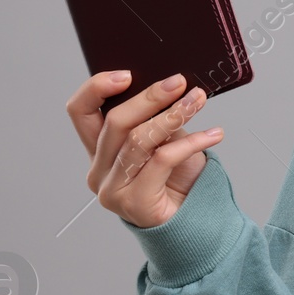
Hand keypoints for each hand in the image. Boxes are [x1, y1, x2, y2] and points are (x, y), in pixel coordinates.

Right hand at [66, 70, 223, 228]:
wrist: (193, 220)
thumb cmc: (177, 178)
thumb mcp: (164, 140)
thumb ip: (155, 119)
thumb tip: (169, 87)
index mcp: (98, 149)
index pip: (80, 111)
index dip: (96, 88)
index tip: (128, 74)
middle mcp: (98, 169)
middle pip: (115, 122)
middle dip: (150, 97)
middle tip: (180, 83)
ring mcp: (112, 189)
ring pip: (139, 140)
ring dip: (174, 114)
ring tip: (198, 101)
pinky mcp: (134, 202)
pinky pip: (162, 160)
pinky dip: (191, 142)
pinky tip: (213, 134)